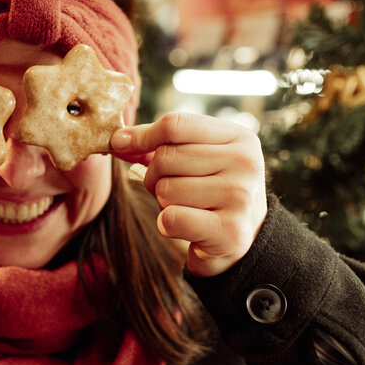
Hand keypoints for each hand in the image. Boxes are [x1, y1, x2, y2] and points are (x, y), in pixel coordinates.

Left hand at [111, 112, 266, 276]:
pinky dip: (167, 224)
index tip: (121, 143)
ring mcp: (240, 196)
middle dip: (154, 176)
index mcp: (238, 137)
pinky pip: (171, 218)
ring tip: (186, 208)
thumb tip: (119, 139)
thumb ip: (160, 145)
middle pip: (166, 157)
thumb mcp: (196, 160)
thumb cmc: (210, 193)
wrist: (241, 240)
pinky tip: (185, 227)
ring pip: (166, 189)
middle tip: (169, 188)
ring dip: (163, 202)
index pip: (176, 124)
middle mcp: (245, 162)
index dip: (142, 134)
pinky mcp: (229, 230)